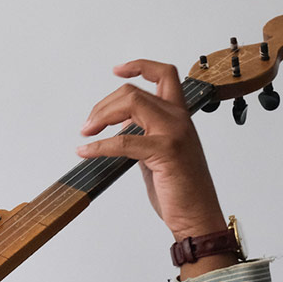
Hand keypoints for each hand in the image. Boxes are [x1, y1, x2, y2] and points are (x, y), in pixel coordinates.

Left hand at [77, 59, 227, 241]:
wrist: (196, 215)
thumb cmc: (180, 189)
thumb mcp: (157, 154)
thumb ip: (143, 135)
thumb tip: (120, 124)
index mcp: (179, 117)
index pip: (165, 76)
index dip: (140, 67)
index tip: (117, 71)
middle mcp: (179, 119)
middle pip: (135, 92)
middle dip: (104, 105)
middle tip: (88, 125)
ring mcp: (174, 133)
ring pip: (131, 104)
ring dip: (100, 116)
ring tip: (86, 133)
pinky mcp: (165, 152)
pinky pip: (123, 141)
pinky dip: (99, 145)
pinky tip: (86, 151)